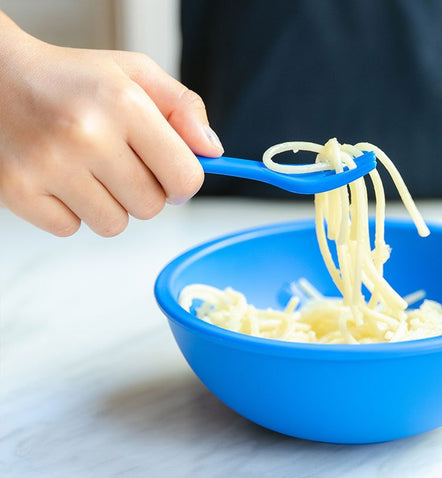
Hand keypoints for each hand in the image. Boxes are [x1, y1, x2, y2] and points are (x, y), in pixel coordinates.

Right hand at [0, 13, 223, 236]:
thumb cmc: (75, 80)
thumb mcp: (137, 74)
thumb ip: (184, 108)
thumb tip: (212, 152)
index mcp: (123, 103)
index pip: (185, 178)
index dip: (184, 183)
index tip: (171, 175)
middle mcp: (86, 135)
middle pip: (151, 207)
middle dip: (144, 191)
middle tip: (120, 163)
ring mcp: (48, 166)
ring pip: (114, 225)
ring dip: (109, 205)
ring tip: (88, 170)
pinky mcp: (18, 191)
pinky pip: (71, 229)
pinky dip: (71, 212)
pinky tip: (61, 179)